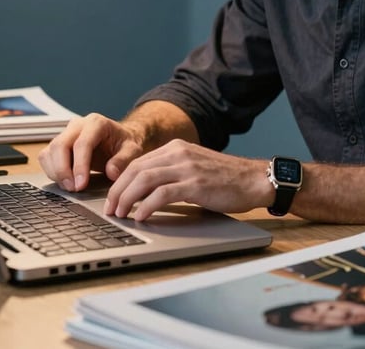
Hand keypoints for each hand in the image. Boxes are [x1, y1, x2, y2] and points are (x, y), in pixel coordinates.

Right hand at [38, 112, 143, 191]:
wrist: (119, 139)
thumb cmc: (124, 143)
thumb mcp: (132, 150)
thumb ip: (123, 160)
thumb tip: (111, 173)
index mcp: (96, 123)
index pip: (82, 143)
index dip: (79, 166)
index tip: (81, 184)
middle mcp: (77, 125)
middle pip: (60, 145)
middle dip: (63, 170)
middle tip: (73, 188)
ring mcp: (66, 133)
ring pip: (50, 151)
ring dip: (56, 172)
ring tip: (71, 187)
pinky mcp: (58, 144)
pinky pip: (46, 157)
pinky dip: (51, 172)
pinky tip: (65, 182)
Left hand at [104, 139, 270, 220]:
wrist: (254, 179)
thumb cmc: (226, 178)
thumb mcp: (195, 166)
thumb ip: (172, 171)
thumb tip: (145, 190)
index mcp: (177, 147)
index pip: (137, 162)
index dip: (120, 182)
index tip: (112, 198)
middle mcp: (179, 153)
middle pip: (136, 170)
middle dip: (117, 191)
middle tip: (110, 209)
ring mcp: (187, 168)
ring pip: (144, 180)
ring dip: (127, 199)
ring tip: (120, 214)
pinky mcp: (195, 184)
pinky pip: (162, 194)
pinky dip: (146, 206)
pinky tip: (141, 216)